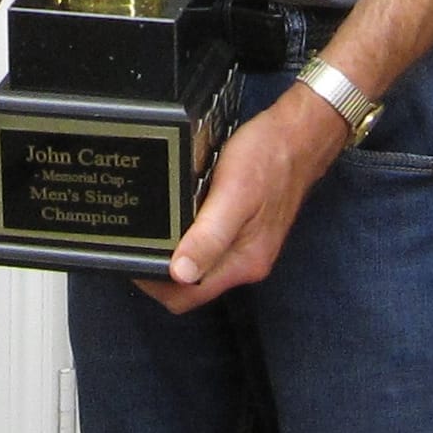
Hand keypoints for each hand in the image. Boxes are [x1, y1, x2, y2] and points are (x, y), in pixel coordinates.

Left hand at [138, 86, 348, 313]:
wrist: (299, 134)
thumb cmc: (268, 158)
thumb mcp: (233, 194)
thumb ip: (209, 237)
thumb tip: (180, 274)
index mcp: (243, 262)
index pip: (188, 297)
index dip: (155, 286)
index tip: (133, 260)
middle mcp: (246, 261)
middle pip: (193, 285)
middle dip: (161, 270)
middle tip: (137, 240)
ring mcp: (247, 246)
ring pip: (201, 264)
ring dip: (176, 252)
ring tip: (154, 227)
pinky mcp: (246, 228)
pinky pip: (211, 243)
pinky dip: (191, 236)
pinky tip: (181, 214)